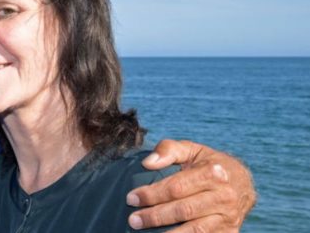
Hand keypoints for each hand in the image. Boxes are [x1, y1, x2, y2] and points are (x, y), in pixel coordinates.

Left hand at [126, 139, 255, 231]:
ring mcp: (228, 217)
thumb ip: (168, 150)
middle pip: (184, 210)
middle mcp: (223, 196)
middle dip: (155, 216)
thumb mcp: (191, 150)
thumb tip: (147, 163)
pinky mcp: (229, 232)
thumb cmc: (208, 164)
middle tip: (133, 220)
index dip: (152, 194)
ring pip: (195, 230)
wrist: (243, 183)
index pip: (176, 187)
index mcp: (213, 173)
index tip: (131, 198)